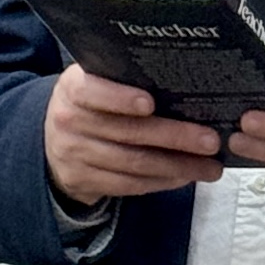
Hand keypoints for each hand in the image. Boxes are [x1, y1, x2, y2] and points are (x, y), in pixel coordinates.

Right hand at [44, 64, 222, 202]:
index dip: (121, 98)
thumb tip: (185, 82)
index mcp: (73, 88)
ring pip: (133, 163)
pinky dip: (161, 181)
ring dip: (177, 166)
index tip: (151, 103)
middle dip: (174, 136)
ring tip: (209, 166)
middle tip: (210, 140)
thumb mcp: (97, 83)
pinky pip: (128, 184)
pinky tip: (184, 177)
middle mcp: (69, 121)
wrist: (53, 139)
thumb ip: (125, 80)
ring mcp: (74, 154)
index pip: (92, 91)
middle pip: (128, 131)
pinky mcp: (82, 181)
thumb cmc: (92, 104)